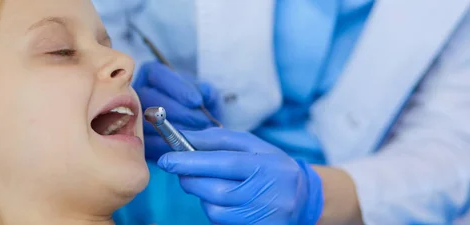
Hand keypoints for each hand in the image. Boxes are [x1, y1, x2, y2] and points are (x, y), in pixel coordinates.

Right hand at [133, 61, 220, 159]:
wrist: (200, 132)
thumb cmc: (201, 110)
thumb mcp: (208, 97)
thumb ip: (207, 92)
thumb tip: (202, 93)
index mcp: (153, 75)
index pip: (158, 74)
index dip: (178, 88)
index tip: (197, 102)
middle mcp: (139, 92)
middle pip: (150, 96)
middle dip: (179, 111)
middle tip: (201, 121)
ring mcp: (134, 115)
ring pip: (148, 119)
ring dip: (176, 128)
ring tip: (198, 133)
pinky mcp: (137, 138)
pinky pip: (149, 141)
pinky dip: (169, 143)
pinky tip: (185, 144)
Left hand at [157, 128, 323, 224]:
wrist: (302, 197)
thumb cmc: (270, 166)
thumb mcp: (252, 145)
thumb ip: (218, 139)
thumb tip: (183, 137)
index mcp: (268, 164)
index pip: (224, 162)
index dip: (192, 161)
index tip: (167, 159)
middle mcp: (269, 192)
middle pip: (216, 190)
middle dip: (190, 179)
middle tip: (179, 170)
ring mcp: (264, 216)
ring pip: (215, 210)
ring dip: (202, 196)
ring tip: (209, 184)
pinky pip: (222, 222)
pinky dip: (214, 209)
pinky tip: (224, 200)